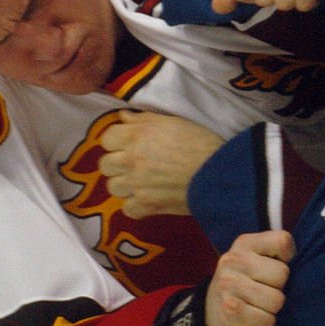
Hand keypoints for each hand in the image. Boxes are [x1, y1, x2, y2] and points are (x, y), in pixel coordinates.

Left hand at [99, 111, 222, 217]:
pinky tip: (147, 198)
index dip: (116, 141)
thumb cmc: (200, 141)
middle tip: (133, 163)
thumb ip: (144, 119)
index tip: (128, 143)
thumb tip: (123, 117)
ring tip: (141, 182)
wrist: (219, 170)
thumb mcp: (173, 122)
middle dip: (117, 163)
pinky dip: (136, 205)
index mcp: (136, 135)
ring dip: (124, 184)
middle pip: (105, 164)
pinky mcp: (146, 206)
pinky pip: (128, 209)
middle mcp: (131, 160)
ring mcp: (136, 185)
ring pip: (113, 187)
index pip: (107, 138)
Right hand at [206, 230, 294, 325]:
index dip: (288, 257)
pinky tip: (252, 319)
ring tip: (258, 306)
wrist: (213, 315)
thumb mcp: (255, 260)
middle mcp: (234, 259)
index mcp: (245, 243)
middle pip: (282, 273)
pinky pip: (267, 320)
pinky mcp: (230, 311)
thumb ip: (275, 253)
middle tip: (264, 290)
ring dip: (272, 309)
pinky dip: (264, 323)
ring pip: (276, 300)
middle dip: (278, 287)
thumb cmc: (245, 284)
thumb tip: (304, 261)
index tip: (277, 265)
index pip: (283, 241)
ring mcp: (229, 285)